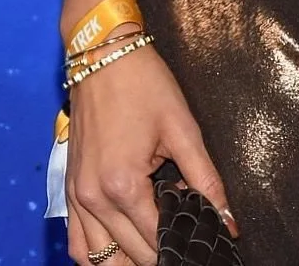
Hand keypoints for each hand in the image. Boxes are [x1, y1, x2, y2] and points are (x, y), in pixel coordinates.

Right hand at [65, 44, 238, 265]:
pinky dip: (96, 254)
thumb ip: (206, 180)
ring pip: (98, 259)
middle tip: (185, 241)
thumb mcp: (182, 128)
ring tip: (156, 251)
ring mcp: (76, 196)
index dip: (184, 243)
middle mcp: (94, 198)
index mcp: (123, 185)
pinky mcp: (69, 188)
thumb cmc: (143, 84)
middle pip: (131, 254)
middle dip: (160, 254)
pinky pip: (77, 241)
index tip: (202, 241)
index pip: (157, 239)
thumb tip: (228, 221)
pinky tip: (120, 249)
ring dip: (127, 261)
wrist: (102, 53)